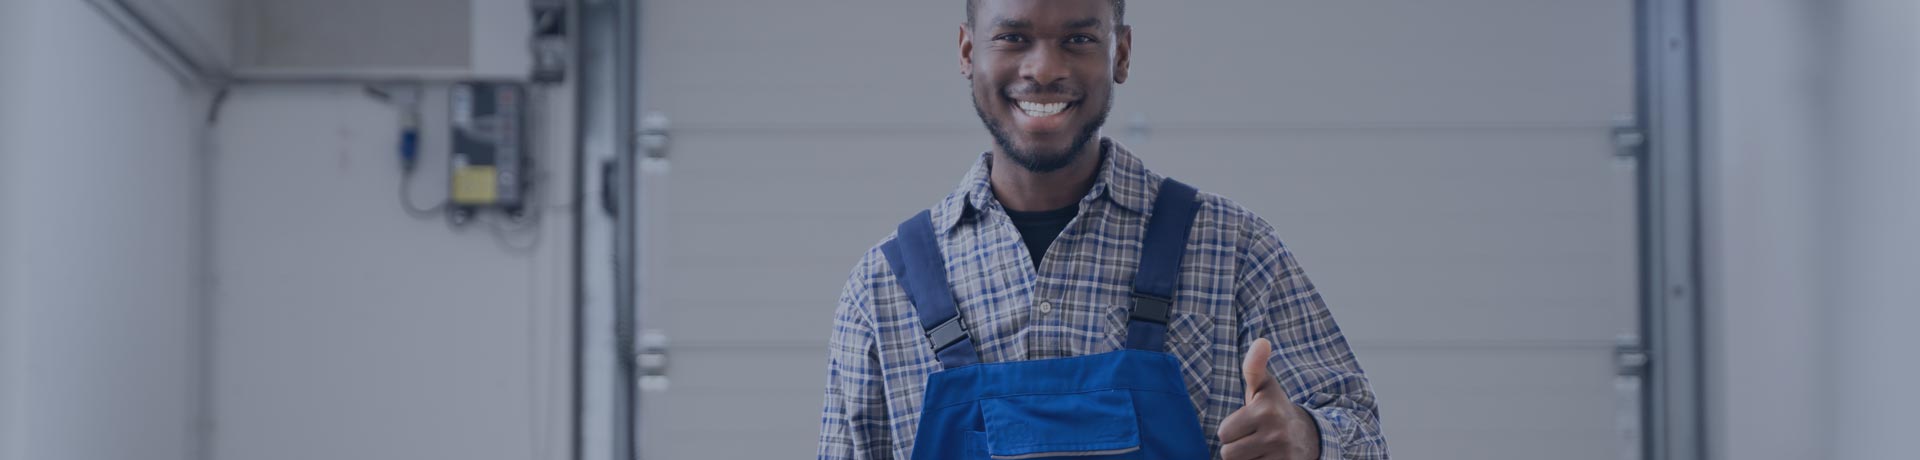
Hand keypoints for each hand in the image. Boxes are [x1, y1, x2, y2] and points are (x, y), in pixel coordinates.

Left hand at [1217, 338, 1319, 459]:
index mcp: (1265, 410)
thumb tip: (1261, 341)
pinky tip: (1267, 458)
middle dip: (1236, 448)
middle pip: (1229, 454)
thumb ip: (1254, 366)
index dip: (1230, 430)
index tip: (1245, 424)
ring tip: (1259, 449)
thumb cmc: (1274, 408)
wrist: (1308, 435)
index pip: (1224, 433)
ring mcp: (1283, 455)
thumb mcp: (1264, 387)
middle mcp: (1275, 433)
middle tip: (1251, 438)